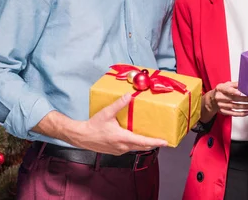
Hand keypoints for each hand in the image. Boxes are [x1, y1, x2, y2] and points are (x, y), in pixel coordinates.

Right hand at [35, 94, 167, 155]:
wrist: (81, 137)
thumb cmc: (93, 126)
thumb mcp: (106, 113)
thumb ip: (118, 104)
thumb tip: (129, 95)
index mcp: (122, 138)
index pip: (142, 141)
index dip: (155, 142)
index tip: (166, 142)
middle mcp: (122, 146)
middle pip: (142, 146)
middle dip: (154, 143)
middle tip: (164, 140)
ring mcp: (119, 150)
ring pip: (136, 148)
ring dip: (145, 144)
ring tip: (154, 138)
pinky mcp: (116, 151)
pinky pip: (129, 148)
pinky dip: (136, 144)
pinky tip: (138, 138)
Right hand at [210, 81, 247, 117]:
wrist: (212, 99)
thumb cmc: (221, 91)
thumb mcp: (225, 85)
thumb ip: (234, 84)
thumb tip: (244, 84)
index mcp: (220, 88)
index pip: (227, 90)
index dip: (233, 91)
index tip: (240, 93)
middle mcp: (219, 97)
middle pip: (233, 99)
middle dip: (244, 99)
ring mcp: (221, 105)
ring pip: (234, 107)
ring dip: (244, 107)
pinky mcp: (223, 111)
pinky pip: (233, 114)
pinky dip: (241, 114)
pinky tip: (247, 112)